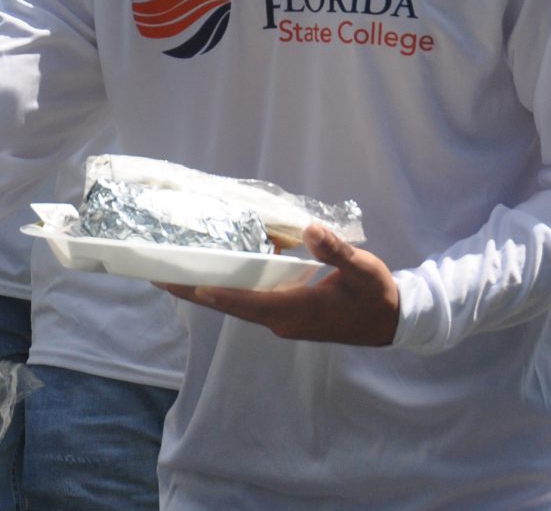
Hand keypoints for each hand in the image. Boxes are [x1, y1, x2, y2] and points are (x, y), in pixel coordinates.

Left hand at [159, 224, 399, 344]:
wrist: (391, 321)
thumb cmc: (376, 295)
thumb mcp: (363, 270)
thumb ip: (336, 251)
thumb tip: (310, 230)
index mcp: (297, 311)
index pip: (250, 303)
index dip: (220, 294)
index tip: (189, 284)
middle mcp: (283, 320)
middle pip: (232, 306)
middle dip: (195, 291)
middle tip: (159, 275)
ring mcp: (283, 319)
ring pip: (238, 304)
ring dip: (208, 289)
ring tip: (174, 271)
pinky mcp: (287, 314)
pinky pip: (251, 300)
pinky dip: (231, 286)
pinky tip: (219, 265)